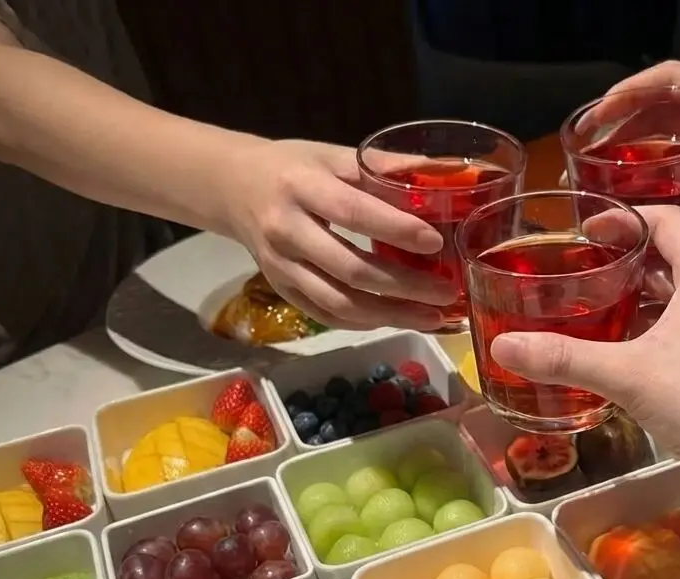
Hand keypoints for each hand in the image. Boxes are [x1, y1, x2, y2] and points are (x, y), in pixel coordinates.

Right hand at [222, 139, 455, 330]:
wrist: (232, 188)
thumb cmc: (293, 168)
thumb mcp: (332, 155)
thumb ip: (384, 167)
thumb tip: (446, 173)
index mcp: (300, 186)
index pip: (353, 212)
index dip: (396, 230)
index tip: (435, 244)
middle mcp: (286, 230)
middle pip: (351, 269)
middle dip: (404, 287)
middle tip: (447, 293)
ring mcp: (281, 267)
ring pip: (341, 303)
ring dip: (391, 316)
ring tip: (433, 318)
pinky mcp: (283, 292)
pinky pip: (328, 316)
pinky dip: (367, 323)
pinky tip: (398, 319)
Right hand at [491, 206, 679, 466]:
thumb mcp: (628, 376)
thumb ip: (565, 357)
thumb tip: (501, 346)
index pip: (666, 219)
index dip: (624, 218)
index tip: (586, 231)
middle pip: (677, 256)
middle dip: (629, 261)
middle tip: (583, 274)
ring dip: (647, 299)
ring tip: (601, 312)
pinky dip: (665, 328)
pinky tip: (634, 357)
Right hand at [599, 62, 679, 240]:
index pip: (673, 80)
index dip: (631, 92)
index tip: (597, 114)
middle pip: (667, 115)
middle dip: (626, 129)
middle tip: (588, 154)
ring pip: (679, 153)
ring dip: (645, 165)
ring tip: (608, 186)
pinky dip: (673, 197)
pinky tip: (651, 218)